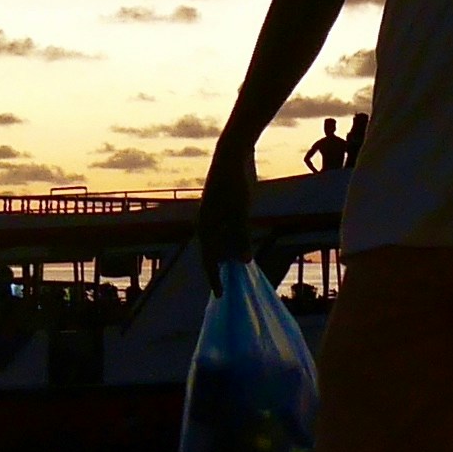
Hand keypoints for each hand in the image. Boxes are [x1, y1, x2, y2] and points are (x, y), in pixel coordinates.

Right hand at [197, 131, 256, 269]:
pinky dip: (237, 240)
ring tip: (245, 265)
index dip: (214, 279)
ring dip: (233, 253)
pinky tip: (247, 246)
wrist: (233, 155)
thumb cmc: (235, 184)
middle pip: (216, 253)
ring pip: (223, 242)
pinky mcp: (226, 208)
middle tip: (237, 282)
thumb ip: (242, 238)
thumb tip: (245, 262)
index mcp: (205, 227)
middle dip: (225, 266)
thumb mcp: (240, 213)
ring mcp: (216, 216)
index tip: (220, 296)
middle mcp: (207, 223)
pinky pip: (229, 232)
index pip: (208, 260)